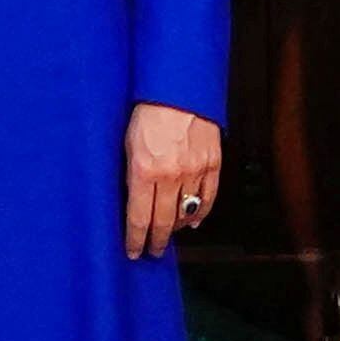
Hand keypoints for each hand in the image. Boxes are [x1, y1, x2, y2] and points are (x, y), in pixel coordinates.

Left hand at [124, 104, 222, 258]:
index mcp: (144, 171)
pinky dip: (201, 212)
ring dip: (177, 227)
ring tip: (169, 234)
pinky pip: (208, 197)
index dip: (136, 239)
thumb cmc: (147, 111)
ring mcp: (195, 170)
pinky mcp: (212, 163)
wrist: (178, 89)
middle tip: (152, 251)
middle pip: (163, 221)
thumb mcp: (127, 144)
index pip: (139, 218)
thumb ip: (131, 174)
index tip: (133, 251)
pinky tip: (193, 220)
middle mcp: (171, 175)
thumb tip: (132, 201)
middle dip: (156, 240)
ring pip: (187, 212)